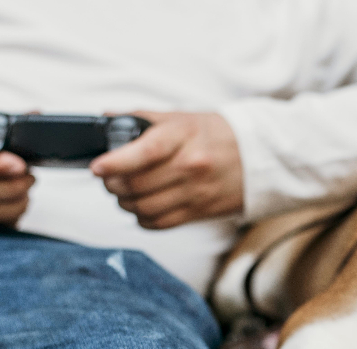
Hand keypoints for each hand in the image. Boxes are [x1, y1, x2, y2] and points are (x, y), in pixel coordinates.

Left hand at [90, 112, 243, 229]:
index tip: (97, 167)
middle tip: (108, 177)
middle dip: (113, 184)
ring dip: (125, 203)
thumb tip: (106, 119)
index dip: (116, 162)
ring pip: (144, 207)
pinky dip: (142, 218)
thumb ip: (142, 119)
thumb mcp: (182, 118)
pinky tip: (141, 207)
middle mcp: (190, 167)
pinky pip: (159, 223)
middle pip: (137, 184)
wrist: (258, 158)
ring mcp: (194, 193)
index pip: (144, 152)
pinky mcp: (198, 212)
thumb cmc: (216, 135)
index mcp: (183, 138)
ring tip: (123, 192)